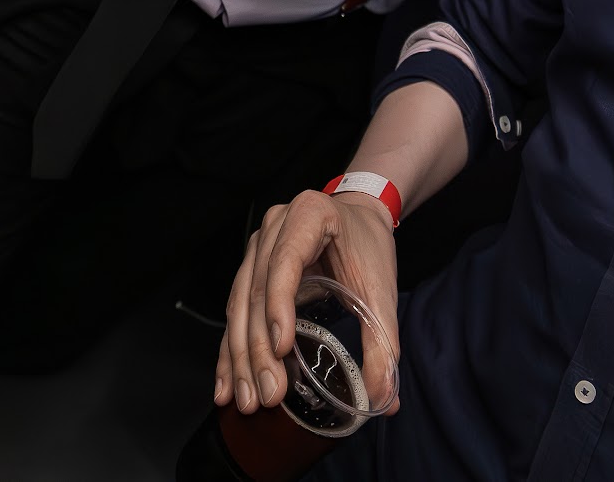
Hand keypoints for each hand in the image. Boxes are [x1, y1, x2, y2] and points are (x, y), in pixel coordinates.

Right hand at [216, 190, 399, 417]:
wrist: (357, 218)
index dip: (278, 305)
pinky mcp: (249, 269)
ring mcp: (256, 247)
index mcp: (308, 215)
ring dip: (240, 357)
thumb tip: (386, 398)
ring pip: (239, 306)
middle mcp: (273, 227)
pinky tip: (227, 384)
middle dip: (258, 348)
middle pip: (256, 290)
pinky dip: (231, 350)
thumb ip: (384, 341)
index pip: (285, 262)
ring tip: (247, 399)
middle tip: (268, 393)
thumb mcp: (381, 288)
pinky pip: (235, 312)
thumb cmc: (368, 246)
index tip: (281, 348)